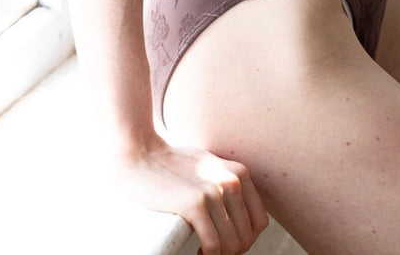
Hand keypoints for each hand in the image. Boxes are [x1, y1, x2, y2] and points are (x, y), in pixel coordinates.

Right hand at [114, 134, 268, 254]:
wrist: (140, 154)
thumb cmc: (170, 164)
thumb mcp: (209, 167)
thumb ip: (226, 183)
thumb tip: (239, 214)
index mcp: (238, 173)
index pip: (259, 221)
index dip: (246, 239)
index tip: (227, 242)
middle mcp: (232, 181)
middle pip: (247, 235)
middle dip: (232, 250)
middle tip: (213, 250)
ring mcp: (214, 191)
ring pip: (233, 244)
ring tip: (204, 252)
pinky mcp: (195, 204)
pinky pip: (214, 245)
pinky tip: (197, 252)